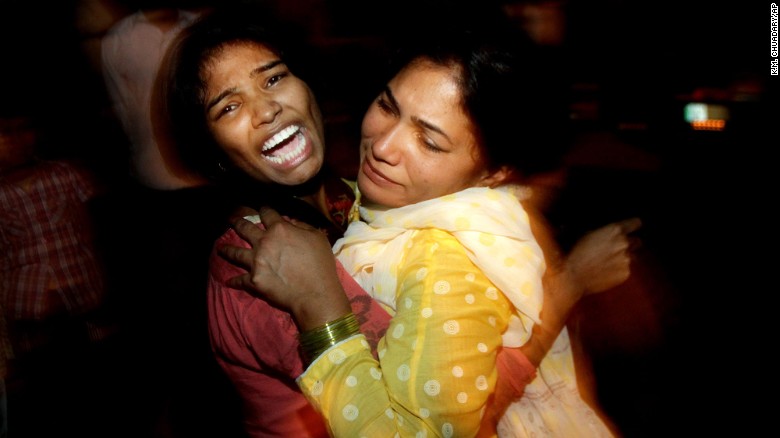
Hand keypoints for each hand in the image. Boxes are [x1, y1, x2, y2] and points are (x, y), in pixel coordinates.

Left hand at [218, 206, 351, 330]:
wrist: (315, 294)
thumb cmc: (320, 264)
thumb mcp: (318, 238)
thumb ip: (303, 226)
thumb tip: (291, 222)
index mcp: (280, 229)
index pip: (267, 213)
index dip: (264, 209)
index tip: (261, 209)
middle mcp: (263, 242)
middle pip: (244, 228)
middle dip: (236, 221)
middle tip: (230, 219)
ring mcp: (256, 262)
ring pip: (235, 252)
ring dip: (226, 249)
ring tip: (220, 249)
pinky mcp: (253, 281)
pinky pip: (239, 279)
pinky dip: (234, 280)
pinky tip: (229, 281)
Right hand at [565, 217, 641, 295]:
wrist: (572, 276)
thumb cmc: (575, 253)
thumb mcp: (585, 234)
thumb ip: (600, 232)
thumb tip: (604, 232)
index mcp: (614, 230)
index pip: (635, 223)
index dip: (633, 226)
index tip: (631, 228)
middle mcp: (624, 244)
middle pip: (637, 241)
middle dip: (630, 244)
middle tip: (617, 249)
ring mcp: (626, 259)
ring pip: (631, 257)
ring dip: (623, 259)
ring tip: (607, 263)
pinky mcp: (625, 273)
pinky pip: (626, 270)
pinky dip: (618, 271)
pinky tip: (604, 272)